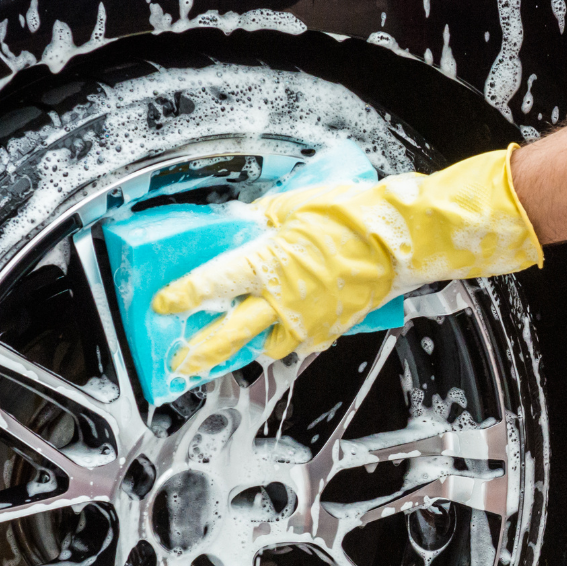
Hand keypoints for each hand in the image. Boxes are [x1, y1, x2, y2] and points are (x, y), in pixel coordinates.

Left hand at [152, 145, 542, 372]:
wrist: (402, 239)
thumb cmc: (355, 216)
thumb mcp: (298, 204)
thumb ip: (267, 218)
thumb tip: (250, 223)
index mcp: (267, 263)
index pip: (212, 283)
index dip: (183, 297)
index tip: (164, 305)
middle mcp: (283, 298)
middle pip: (231, 332)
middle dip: (203, 350)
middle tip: (182, 360)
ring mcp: (310, 318)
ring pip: (270, 345)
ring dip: (253, 345)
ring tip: (242, 344)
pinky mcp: (334, 327)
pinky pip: (305, 341)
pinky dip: (294, 338)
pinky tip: (291, 330)